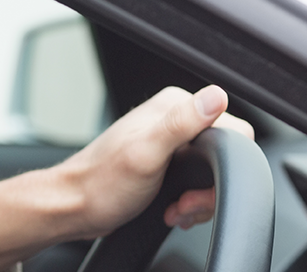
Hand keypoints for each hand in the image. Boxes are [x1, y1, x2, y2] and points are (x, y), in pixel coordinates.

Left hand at [0, 85, 254, 267]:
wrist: (74, 208)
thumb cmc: (100, 184)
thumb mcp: (145, 153)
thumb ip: (181, 124)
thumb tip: (216, 96)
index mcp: (173, 107)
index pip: (232, 130)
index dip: (224, 164)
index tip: (197, 185)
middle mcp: (172, 121)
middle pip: (224, 156)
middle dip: (208, 189)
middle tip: (183, 203)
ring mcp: (168, 143)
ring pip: (211, 175)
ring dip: (198, 200)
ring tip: (175, 209)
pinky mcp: (165, 165)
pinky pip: (196, 185)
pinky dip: (189, 204)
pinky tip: (171, 210)